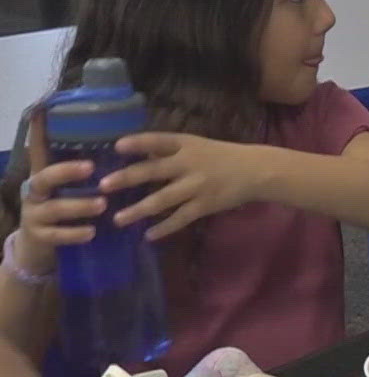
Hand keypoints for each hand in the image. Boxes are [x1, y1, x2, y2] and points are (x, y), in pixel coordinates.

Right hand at [12, 112, 106, 276]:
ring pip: (53, 207)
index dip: (39, 133)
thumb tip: (127, 148)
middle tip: (90, 168)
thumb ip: (90, 173)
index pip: (40, 150)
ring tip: (102, 204)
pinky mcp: (38, 236)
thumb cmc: (66, 211)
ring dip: (78, 205)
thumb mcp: (73, 189)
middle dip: (66, 171)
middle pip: (44, 176)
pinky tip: (92, 232)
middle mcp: (36, 191)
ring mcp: (34, 214)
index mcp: (46, 174)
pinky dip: (74, 233)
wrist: (40, 249)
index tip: (42, 112)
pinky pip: (55, 235)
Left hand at [100, 133, 262, 240]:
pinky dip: (165, 228)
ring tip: (118, 219)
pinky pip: (181, 218)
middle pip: (154, 170)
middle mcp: (189, 164)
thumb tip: (138, 155)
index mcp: (186, 145)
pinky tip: (149, 235)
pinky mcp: (205, 205)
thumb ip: (169, 151)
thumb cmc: (222, 156)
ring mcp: (197, 186)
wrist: (256, 171)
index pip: (158, 141)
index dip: (138, 143)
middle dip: (127, 178)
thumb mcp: (196, 146)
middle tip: (103, 186)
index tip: (116, 147)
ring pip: (163, 199)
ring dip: (138, 210)